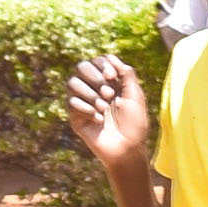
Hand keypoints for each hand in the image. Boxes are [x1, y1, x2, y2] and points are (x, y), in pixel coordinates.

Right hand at [64, 56, 154, 178]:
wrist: (127, 149)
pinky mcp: (75, 117)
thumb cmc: (135, 124)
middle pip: (81, 66)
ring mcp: (83, 102)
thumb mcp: (136, 96)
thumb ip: (127, 74)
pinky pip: (71, 102)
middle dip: (96, 78)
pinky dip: (86, 108)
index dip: (103, 64)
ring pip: (72, 82)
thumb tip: (111, 57)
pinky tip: (98, 119)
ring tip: (104, 108)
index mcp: (109, 82)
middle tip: (110, 94)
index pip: (97, 61)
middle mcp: (93, 89)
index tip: (113, 76)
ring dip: (90, 94)